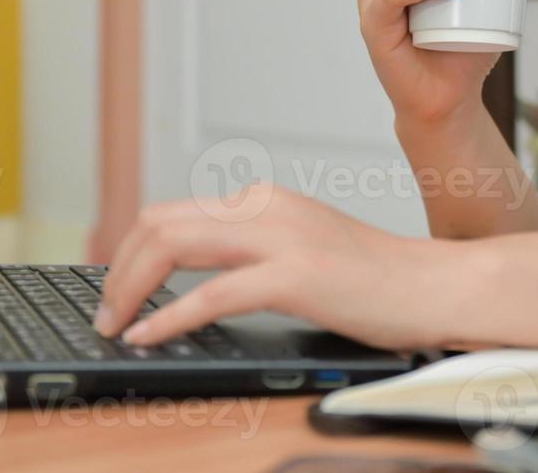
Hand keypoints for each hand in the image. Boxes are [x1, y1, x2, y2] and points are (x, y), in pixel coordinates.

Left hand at [91, 186, 463, 349]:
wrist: (432, 286)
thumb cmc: (374, 280)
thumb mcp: (301, 247)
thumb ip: (253, 250)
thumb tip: (198, 275)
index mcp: (263, 201)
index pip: (171, 213)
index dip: (129, 252)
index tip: (115, 287)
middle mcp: (264, 207)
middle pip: (159, 223)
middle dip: (117, 269)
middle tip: (105, 312)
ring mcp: (279, 238)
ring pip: (172, 247)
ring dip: (130, 289)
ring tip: (115, 325)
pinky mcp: (295, 276)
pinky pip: (210, 294)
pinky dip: (168, 317)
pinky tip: (150, 336)